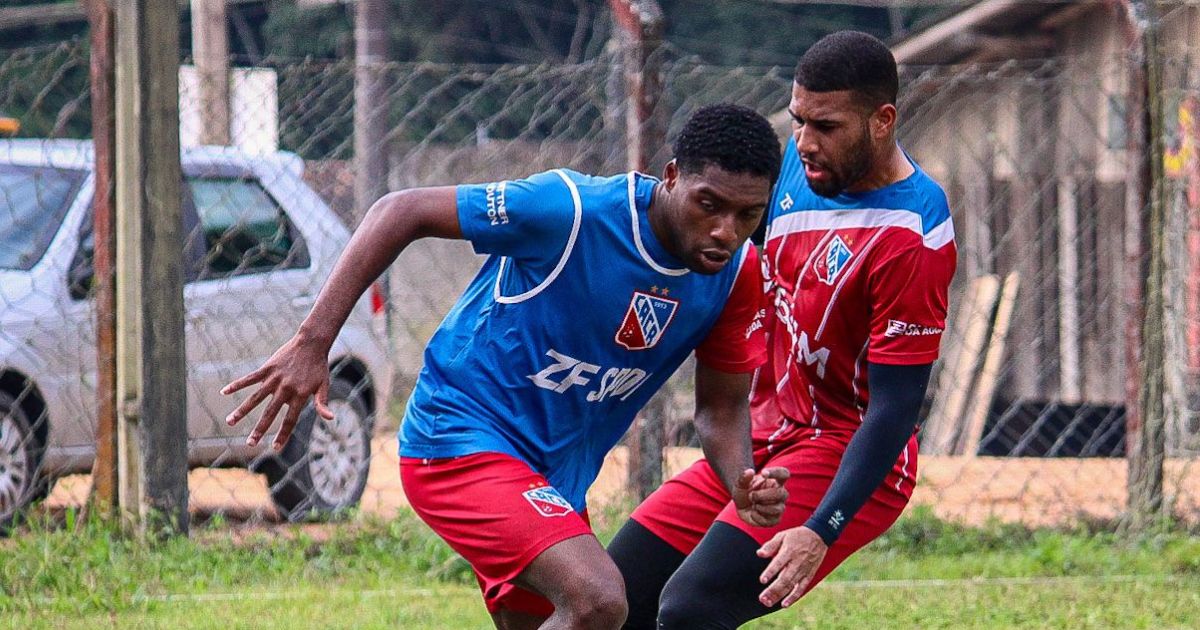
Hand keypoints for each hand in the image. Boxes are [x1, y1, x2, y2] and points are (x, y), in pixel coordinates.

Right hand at [221, 334, 333, 449]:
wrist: (312, 343)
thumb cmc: (319, 366)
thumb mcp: (324, 385)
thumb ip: (322, 403)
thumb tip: (330, 419)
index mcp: (300, 395)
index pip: (290, 420)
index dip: (283, 434)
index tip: (275, 448)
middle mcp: (285, 389)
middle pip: (270, 413)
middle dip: (259, 430)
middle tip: (250, 443)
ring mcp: (274, 379)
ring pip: (255, 398)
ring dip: (242, 411)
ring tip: (230, 422)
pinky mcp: (267, 368)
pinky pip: (249, 378)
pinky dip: (237, 384)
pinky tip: (224, 391)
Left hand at [732, 467, 789, 526]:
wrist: (741, 507)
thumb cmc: (744, 492)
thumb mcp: (740, 484)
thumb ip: (743, 477)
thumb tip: (750, 471)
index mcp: (775, 481)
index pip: (784, 473)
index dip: (776, 472)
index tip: (763, 473)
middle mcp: (780, 494)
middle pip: (781, 493)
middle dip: (763, 495)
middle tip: (751, 495)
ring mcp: (779, 507)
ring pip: (777, 509)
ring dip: (760, 506)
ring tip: (753, 504)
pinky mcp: (775, 519)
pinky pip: (770, 520)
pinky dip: (757, 516)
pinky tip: (753, 512)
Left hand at [755, 526, 826, 607]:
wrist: (819, 536)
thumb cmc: (797, 536)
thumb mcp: (782, 535)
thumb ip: (770, 545)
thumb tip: (759, 554)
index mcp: (789, 551)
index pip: (778, 563)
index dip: (770, 572)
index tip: (762, 580)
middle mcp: (796, 562)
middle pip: (784, 578)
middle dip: (773, 590)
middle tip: (762, 599)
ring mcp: (803, 570)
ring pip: (791, 586)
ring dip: (779, 595)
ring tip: (768, 603)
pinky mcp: (809, 575)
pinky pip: (801, 588)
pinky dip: (793, 597)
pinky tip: (784, 604)